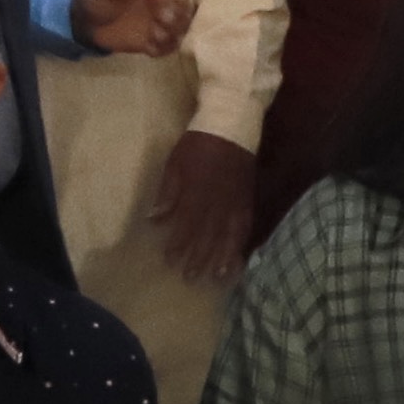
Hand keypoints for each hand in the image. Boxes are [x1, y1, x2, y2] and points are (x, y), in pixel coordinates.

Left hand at [70, 0, 199, 60]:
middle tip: (159, 19)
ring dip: (173, 34)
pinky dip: (163, 49)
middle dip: (178, 15)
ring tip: (153, 34)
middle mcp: (163, 2)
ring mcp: (159, 23)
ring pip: (183, 29)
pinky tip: (148, 47)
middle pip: (188, 8)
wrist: (84, 22)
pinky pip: (169, 47)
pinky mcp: (153, 41)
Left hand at [151, 133, 257, 285]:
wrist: (231, 125)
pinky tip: (239, 257)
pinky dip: (242, 242)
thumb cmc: (197, 144)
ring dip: (222, 256)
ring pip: (229, 234)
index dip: (179, 244)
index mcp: (196, 191)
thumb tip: (156, 220)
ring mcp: (235, 201)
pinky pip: (246, 224)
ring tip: (217, 277)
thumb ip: (167, 193)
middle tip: (190, 278)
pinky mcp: (247, 198)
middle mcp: (217, 200)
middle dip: (198, 257)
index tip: (170, 261)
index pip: (186, 224)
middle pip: (208, 234)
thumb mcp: (174, 163)